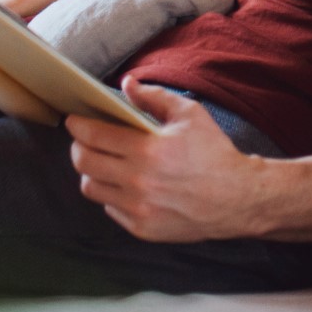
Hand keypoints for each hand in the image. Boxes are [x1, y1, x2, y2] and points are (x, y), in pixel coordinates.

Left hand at [65, 82, 265, 242]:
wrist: (238, 199)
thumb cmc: (214, 153)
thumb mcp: (190, 115)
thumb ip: (154, 97)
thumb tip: (127, 83)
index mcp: (148, 150)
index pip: (93, 136)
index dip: (77, 125)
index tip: (74, 120)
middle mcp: (138, 182)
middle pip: (83, 162)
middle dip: (78, 147)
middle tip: (84, 141)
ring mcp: (138, 208)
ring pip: (91, 188)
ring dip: (93, 172)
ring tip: (105, 163)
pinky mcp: (142, 228)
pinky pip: (110, 209)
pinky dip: (113, 195)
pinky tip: (127, 185)